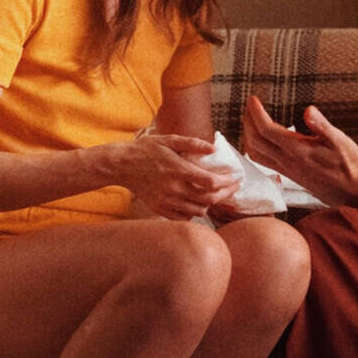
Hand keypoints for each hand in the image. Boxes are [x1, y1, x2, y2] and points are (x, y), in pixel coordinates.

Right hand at [113, 133, 239, 220]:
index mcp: (179, 169)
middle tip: (232, 189)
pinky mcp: (159, 208)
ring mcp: (166, 200)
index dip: (227, 183)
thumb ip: (193, 144)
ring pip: (198, 210)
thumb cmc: (146, 149)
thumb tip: (214, 148)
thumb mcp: (169, 140)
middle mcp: (174, 188)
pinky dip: (194, 213)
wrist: (121, 165)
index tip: (235, 180)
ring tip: (215, 195)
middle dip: (225, 194)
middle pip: (208, 198)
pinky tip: (197, 203)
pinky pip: (183, 217)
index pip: (211, 182)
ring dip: (210, 204)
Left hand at [242, 96, 357, 206]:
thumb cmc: (348, 163)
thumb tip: (309, 110)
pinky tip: (261, 139)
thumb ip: (322, 125)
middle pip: (254, 141)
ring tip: (251, 119)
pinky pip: (262, 161)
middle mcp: (288, 161)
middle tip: (250, 105)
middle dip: (248, 121)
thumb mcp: (340, 140)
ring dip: (248, 134)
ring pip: (254, 152)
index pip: (267, 130)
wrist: (351, 190)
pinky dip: (254, 146)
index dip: (256, 113)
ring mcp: (286, 169)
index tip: (254, 99)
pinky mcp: (287, 174)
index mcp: (298, 150)